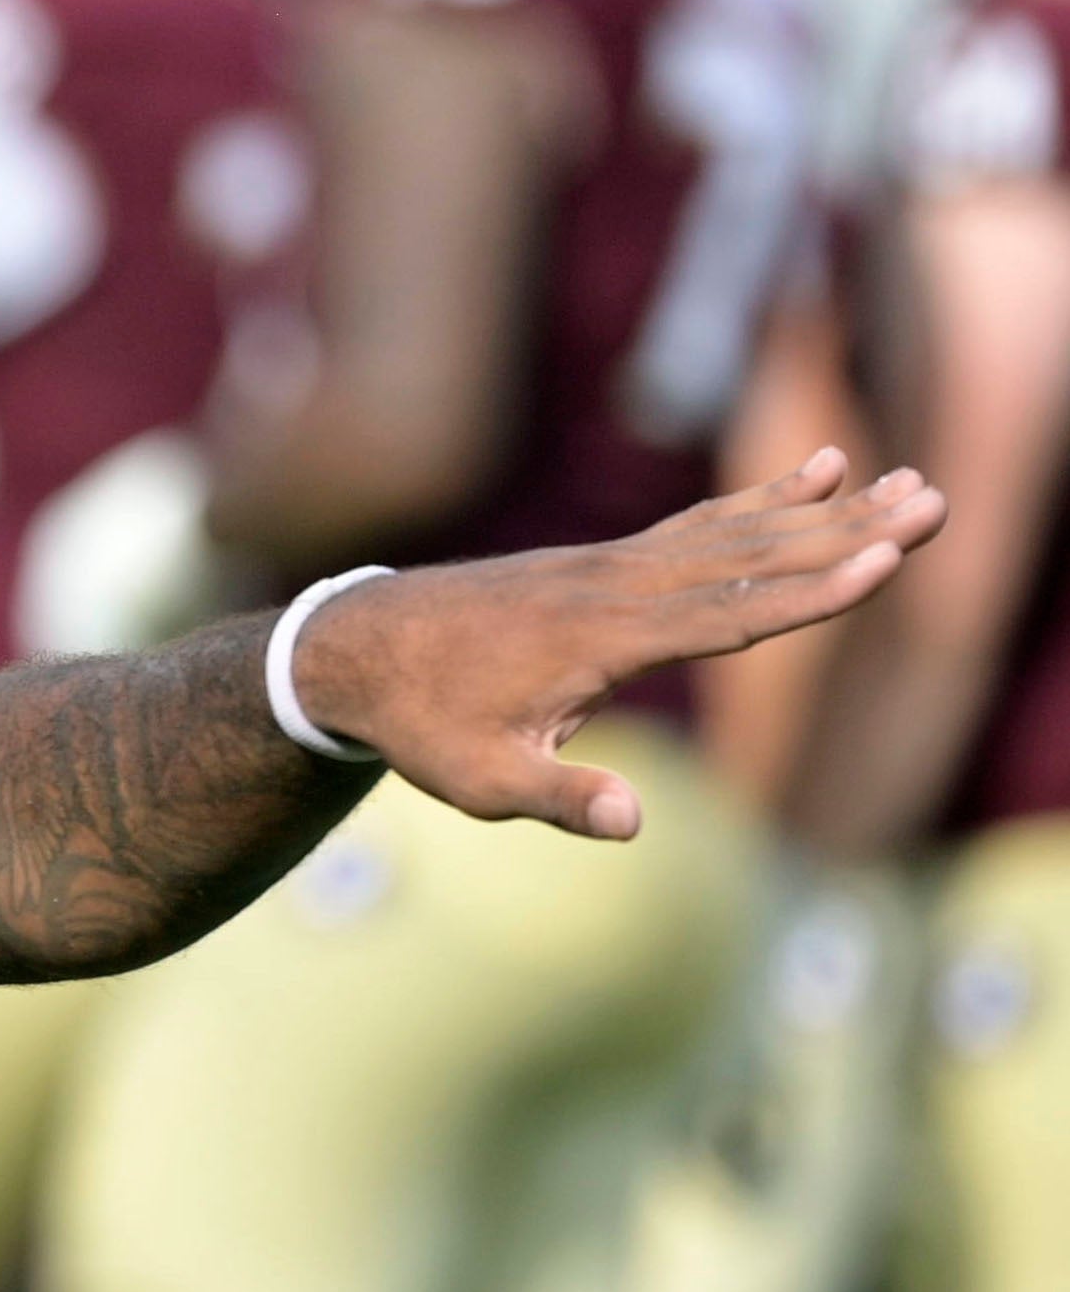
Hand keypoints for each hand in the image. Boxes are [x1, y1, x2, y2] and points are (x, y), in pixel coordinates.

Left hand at [296, 452, 947, 837]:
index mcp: (596, 640)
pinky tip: (820, 470)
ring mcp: (613, 565)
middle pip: (752, 557)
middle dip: (847, 531)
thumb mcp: (478, 780)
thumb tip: (633, 821)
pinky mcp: (609, 562)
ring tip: (907, 476)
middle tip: (936, 498)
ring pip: (737, 532)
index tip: (883, 560)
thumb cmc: (420, 724)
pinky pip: (702, 525)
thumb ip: (559, 798)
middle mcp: (615, 586)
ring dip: (826, 507)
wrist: (354, 651)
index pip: (724, 614)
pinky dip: (764, 498)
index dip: (808, 592)